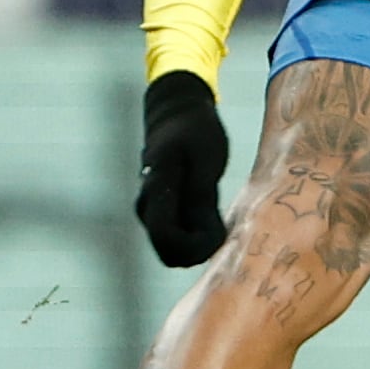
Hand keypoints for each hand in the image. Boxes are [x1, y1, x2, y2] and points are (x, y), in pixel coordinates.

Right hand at [136, 70, 230, 266]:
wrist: (177, 115)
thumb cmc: (195, 132)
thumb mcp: (206, 159)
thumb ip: (201, 196)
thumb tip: (206, 236)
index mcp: (157, 190)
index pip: (166, 239)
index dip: (195, 248)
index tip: (217, 232)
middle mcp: (147, 207)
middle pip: (170, 253)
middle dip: (199, 251)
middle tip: (222, 227)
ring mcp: (151, 212)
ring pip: (174, 250)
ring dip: (199, 245)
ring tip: (217, 217)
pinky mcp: (161, 213)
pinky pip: (178, 240)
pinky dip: (198, 237)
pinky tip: (212, 218)